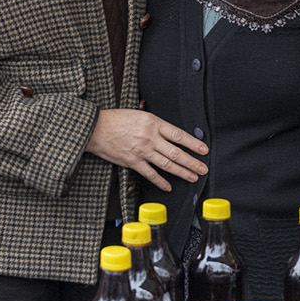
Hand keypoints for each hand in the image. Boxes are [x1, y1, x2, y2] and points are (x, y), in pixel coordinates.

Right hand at [88, 110, 207, 191]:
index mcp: (153, 123)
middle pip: (176, 153)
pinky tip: (169, 186)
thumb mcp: (139, 115)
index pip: (178, 135)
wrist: (96, 128)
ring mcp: (142, 151)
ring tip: (193, 176)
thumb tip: (170, 135)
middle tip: (203, 168)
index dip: (193, 143)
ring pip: (167, 164)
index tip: (203, 149)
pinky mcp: (133, 162)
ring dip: (182, 172)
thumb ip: (155, 125)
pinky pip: (150, 174)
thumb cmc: (116, 119)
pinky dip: (161, 181)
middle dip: (192, 162)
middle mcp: (150, 138)